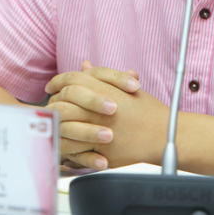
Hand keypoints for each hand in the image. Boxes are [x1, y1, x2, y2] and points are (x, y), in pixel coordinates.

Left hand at [45, 62, 167, 169]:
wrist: (163, 133)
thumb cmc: (146, 110)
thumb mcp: (124, 87)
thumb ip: (100, 76)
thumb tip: (83, 65)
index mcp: (105, 88)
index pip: (71, 79)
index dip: (58, 81)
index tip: (51, 86)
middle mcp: (99, 107)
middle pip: (63, 102)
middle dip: (53, 104)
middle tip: (50, 107)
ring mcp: (99, 128)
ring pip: (66, 126)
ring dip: (56, 126)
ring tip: (51, 126)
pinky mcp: (101, 149)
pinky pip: (76, 149)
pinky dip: (66, 146)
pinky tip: (62, 144)